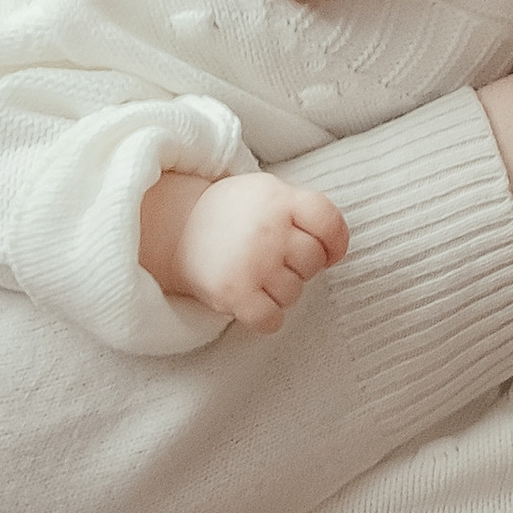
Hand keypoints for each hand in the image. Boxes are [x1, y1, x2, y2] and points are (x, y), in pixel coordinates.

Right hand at [144, 170, 348, 333]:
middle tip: (274, 261)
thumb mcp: (268, 193)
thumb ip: (303, 211)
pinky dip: (267, 319)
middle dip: (300, 267)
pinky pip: (272, 320)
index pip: (329, 222)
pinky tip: (254, 305)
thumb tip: (337, 247)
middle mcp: (269, 229)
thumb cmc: (233, 214)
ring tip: (256, 276)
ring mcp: (252, 261)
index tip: (327, 252)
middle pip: (314, 262)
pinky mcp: (234, 292)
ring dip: (280, 292)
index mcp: (280, 198)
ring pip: (294, 293)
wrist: (175, 228)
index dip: (336, 243)